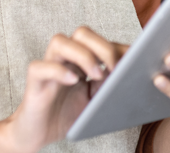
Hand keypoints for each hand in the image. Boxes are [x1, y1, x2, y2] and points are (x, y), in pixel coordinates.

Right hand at [0, 26, 126, 152]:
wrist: (37, 135)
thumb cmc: (67, 115)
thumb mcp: (95, 100)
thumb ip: (108, 84)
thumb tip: (130, 73)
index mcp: (81, 59)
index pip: (100, 40)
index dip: (117, 47)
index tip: (135, 60)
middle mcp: (65, 58)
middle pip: (82, 33)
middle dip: (102, 46)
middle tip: (115, 68)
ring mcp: (48, 66)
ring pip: (60, 41)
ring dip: (82, 55)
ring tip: (96, 75)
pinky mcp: (34, 81)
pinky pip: (40, 67)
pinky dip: (58, 71)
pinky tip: (73, 81)